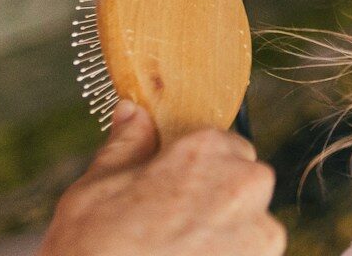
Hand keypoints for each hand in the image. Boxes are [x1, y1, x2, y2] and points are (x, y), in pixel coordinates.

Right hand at [39, 104, 283, 255]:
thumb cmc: (90, 249)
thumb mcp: (95, 189)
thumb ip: (127, 145)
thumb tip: (132, 112)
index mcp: (206, 150)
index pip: (224, 146)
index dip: (198, 172)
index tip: (174, 194)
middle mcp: (245, 182)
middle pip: (244, 183)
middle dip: (217, 203)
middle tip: (173, 231)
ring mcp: (261, 229)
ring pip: (252, 225)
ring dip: (226, 239)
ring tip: (178, 254)